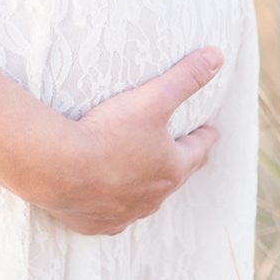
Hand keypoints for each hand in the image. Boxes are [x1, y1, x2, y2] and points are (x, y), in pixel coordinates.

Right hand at [31, 48, 222, 235]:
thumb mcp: (153, 99)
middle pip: (174, 178)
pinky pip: (112, 216)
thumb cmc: (110, 133)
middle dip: (181, 164)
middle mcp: (153, 197)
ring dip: (148, 188)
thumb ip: (185, 77)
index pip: (196, 151)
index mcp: (171, 169)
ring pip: (144, 201)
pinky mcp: (96, 223)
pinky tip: (108, 200)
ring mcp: (125, 213)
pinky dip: (114, 206)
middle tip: (185, 153)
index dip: (204, 138)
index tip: (211, 131)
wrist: (61, 168)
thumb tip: (217, 55)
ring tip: (146, 177)